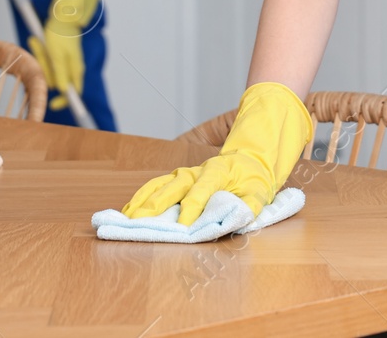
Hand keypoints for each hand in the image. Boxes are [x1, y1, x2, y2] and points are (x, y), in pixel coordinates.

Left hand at [28, 0, 102, 109]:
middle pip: (56, 80)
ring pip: (49, 69)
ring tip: (37, 42)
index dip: (63, 101)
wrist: (61, 16)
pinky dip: (40, 53)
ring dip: (40, 58)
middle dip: (45, 70)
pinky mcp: (58, 55)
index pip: (73, 93)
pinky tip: (36, 41)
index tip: (52, 105)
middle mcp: (71, 68)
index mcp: (75, 70)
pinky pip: (46, 60)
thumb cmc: (60, 34)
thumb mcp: (57, 55)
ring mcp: (64, 61)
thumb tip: (62, 91)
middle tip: (39, 50)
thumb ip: (60, 74)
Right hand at [122, 81, 311, 224]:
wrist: (249, 159)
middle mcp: (196, 171)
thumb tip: (238, 219)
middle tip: (140, 222)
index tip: (184, 228)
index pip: (201, 191)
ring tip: (127, 217)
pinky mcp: (177, 179)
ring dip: (143, 200)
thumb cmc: (253, 179)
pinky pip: (156, 186)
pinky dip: (142, 197)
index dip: (192, 210)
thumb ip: (249, 207)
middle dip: (156, 205)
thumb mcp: (259, 193)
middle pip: (172, 187)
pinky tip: (130, 210)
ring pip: (159, 185)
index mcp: (217, 172)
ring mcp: (184, 174)